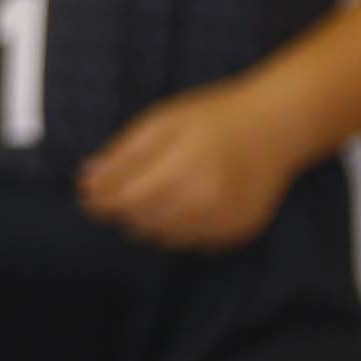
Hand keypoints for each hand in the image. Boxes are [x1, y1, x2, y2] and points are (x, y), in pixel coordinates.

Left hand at [72, 82, 303, 247]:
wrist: (275, 128)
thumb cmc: (213, 118)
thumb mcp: (161, 121)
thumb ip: (123, 154)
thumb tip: (86, 180)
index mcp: (179, 169)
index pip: (122, 201)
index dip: (98, 200)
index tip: (86, 195)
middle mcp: (202, 202)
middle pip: (138, 222)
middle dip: (120, 209)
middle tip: (114, 193)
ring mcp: (221, 222)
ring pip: (162, 237)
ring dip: (145, 221)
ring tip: (153, 193)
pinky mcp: (236, 234)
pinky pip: (190, 243)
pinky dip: (176, 229)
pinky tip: (182, 204)